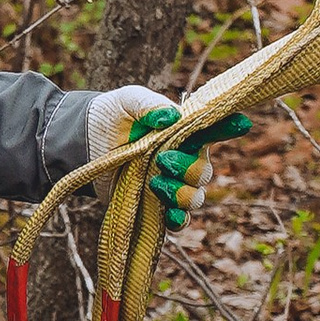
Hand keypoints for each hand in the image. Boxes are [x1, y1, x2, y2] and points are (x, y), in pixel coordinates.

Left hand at [87, 85, 255, 229]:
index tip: (240, 124)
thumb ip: (149, 104)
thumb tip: (171, 116)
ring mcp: (170, 184)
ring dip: (181, 193)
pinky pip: (178, 219)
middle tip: (162, 160)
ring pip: (195, 197)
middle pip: (205, 172)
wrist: (79, 143)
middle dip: (189, 169)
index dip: (229, 128)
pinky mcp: (154, 205)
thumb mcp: (127, 101)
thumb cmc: (109, 116)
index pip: (214, 130)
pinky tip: (169, 213)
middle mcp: (183, 159)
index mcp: (184, 132)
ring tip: (155, 183)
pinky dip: (178, 219)